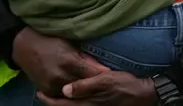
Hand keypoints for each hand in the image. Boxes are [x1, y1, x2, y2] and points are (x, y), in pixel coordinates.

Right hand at [10, 27, 108, 95]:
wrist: (23, 46)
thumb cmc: (48, 40)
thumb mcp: (68, 45)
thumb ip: (85, 58)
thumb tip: (103, 69)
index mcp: (69, 61)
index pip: (92, 74)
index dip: (102, 76)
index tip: (111, 77)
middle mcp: (61, 76)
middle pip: (85, 86)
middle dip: (93, 84)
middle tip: (101, 83)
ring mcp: (52, 86)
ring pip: (74, 93)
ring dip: (82, 89)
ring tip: (89, 86)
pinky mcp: (46, 91)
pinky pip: (62, 95)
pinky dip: (69, 92)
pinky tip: (75, 88)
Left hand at [37, 71, 157, 105]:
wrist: (143, 94)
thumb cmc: (124, 84)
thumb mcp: (104, 80)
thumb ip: (84, 86)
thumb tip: (65, 90)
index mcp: (88, 104)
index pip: (63, 104)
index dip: (49, 100)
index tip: (39, 94)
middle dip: (54, 103)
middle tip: (43, 94)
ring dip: (63, 103)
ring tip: (54, 95)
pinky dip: (73, 103)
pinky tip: (72, 95)